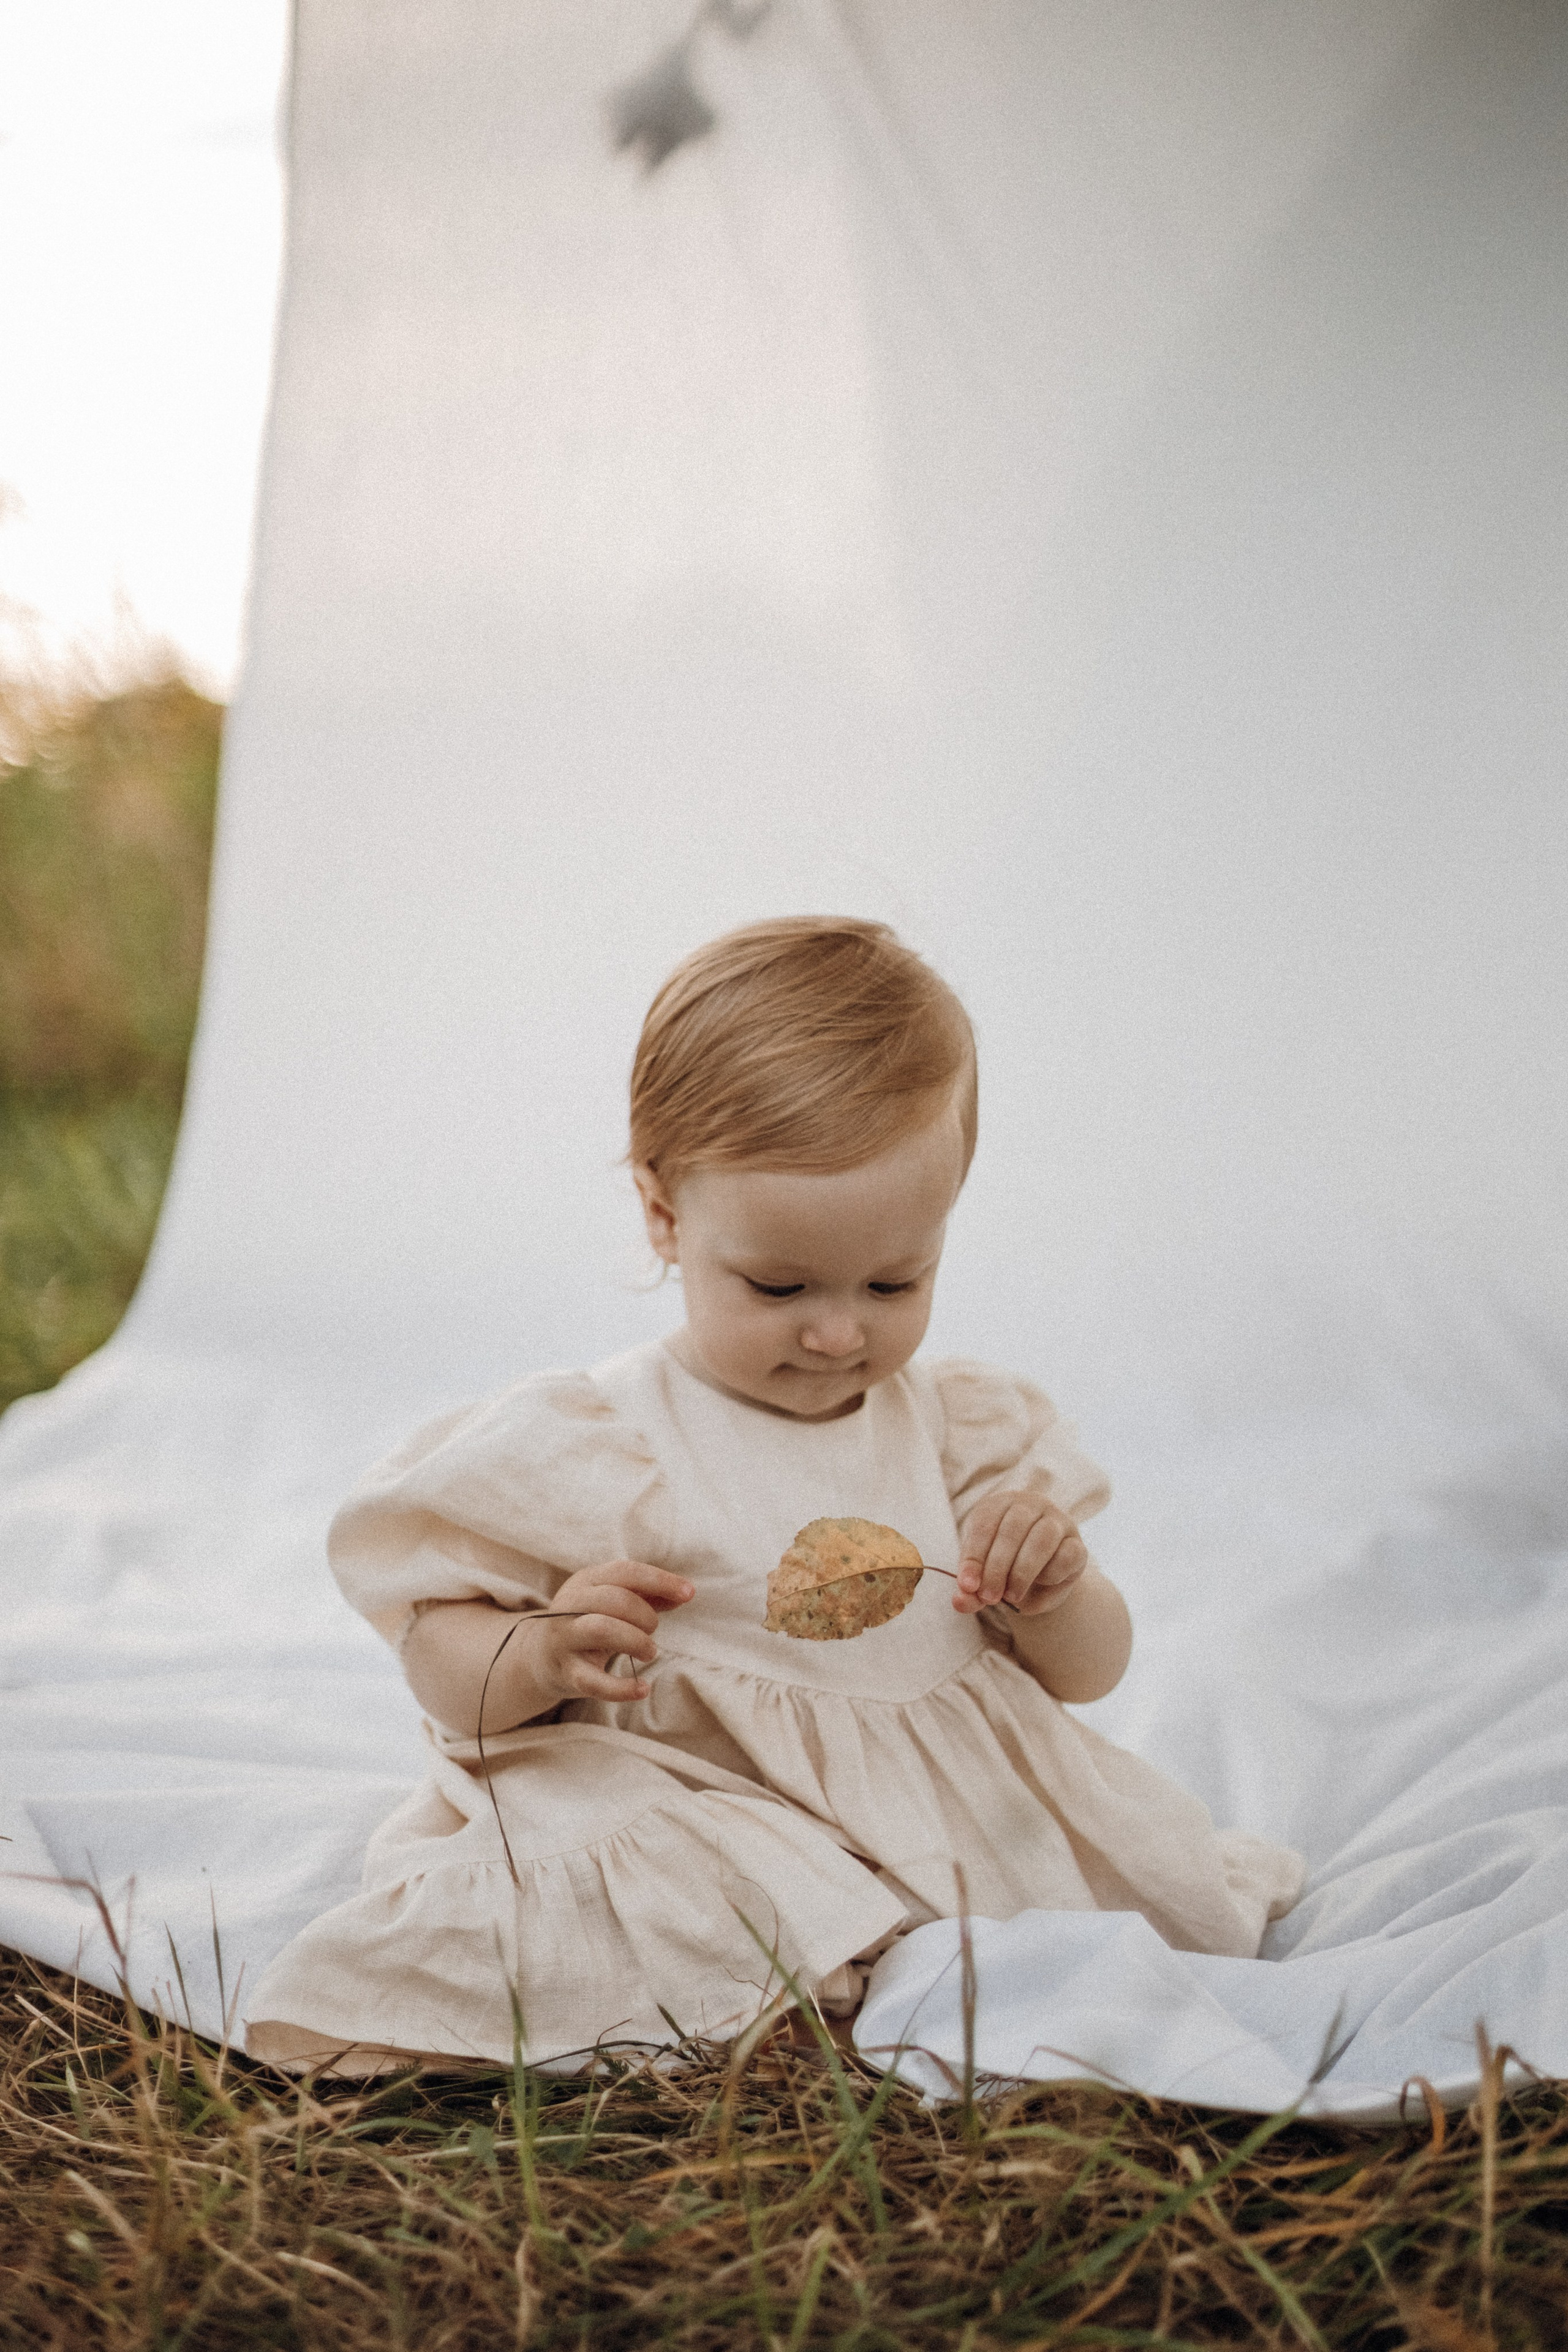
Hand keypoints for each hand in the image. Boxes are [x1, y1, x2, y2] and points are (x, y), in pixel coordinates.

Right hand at [510, 1559, 692, 1707]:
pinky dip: (622, 1688)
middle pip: (614, 1599)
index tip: (689, 1594)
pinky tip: (643, 1689)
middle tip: (653, 1630)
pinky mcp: (566, 1672)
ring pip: (601, 1630)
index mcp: (586, 1580)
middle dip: (644, 1615)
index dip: (660, 1580)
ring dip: (635, 1640)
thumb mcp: (612, 1602)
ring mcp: (565, 1638)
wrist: (541, 1656)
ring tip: (650, 1652)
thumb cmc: (588, 1622)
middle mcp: (570, 1604)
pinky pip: (593, 1682)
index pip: (625, 1571)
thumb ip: (647, 1595)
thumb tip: (684, 1593)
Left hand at [952, 1491, 1086, 1616]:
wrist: (1039, 1583)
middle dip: (997, 1567)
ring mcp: (1057, 1520)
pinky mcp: (1077, 1543)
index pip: (984, 1524)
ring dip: (1023, 1572)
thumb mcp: (983, 1579)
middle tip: (989, 1597)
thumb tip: (959, 1602)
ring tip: (1011, 1596)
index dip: (974, 1556)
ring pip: (1041, 1538)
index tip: (967, 1586)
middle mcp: (1029, 1504)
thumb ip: (971, 1591)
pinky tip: (1042, 1584)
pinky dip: (1051, 1574)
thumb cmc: (1003, 1571)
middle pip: (1012, 1530)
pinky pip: (1066, 1555)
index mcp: (998, 1504)